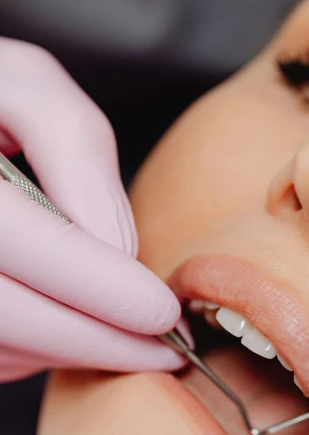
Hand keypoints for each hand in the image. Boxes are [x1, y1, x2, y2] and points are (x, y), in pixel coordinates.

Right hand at [0, 38, 183, 381]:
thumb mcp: (21, 84)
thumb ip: (74, 145)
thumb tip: (119, 246)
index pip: (28, 247)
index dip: (100, 288)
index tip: (163, 311)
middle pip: (12, 316)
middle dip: (98, 341)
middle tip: (166, 348)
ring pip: (3, 348)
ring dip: (73, 350)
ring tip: (127, 332)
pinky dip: (39, 351)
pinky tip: (70, 322)